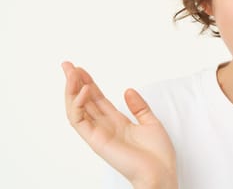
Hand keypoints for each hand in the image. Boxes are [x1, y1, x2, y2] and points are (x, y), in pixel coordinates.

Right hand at [62, 62, 177, 188]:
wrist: (161, 173)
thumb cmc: (158, 154)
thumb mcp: (151, 123)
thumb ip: (139, 107)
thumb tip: (128, 90)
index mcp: (117, 122)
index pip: (97, 99)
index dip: (89, 83)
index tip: (81, 68)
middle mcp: (105, 127)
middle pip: (84, 101)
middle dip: (74, 82)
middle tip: (66, 64)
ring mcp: (98, 134)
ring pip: (76, 109)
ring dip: (71, 90)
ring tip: (70, 72)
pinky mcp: (96, 141)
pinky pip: (79, 121)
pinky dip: (77, 105)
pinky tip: (83, 90)